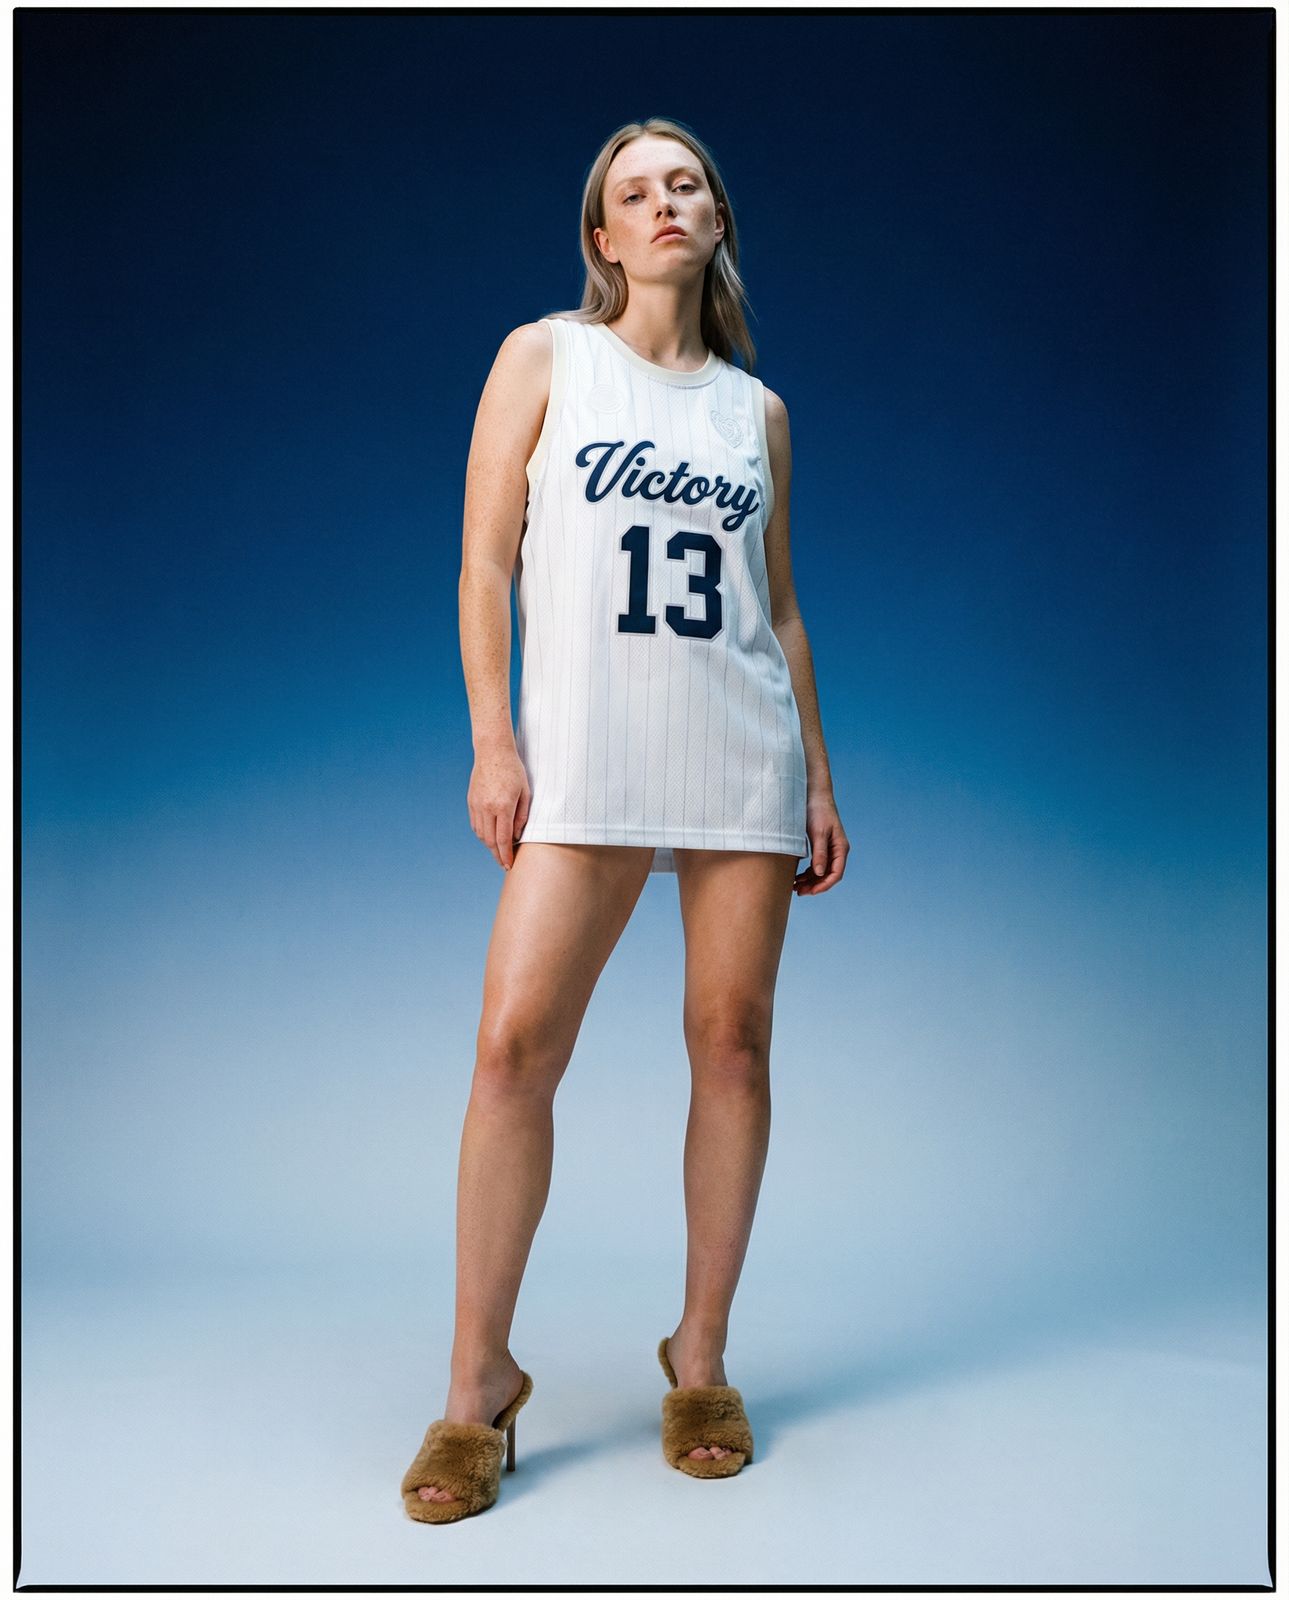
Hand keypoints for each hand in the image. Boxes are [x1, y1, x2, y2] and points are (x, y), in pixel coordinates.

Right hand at [468, 745, 530, 870]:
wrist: (492, 751)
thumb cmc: (513, 770)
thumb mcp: (525, 792)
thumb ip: (522, 816)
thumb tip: (516, 836)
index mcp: (502, 806)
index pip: (503, 839)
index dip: (506, 855)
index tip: (509, 866)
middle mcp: (487, 808)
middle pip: (490, 840)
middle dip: (497, 855)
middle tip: (504, 864)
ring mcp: (476, 805)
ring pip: (481, 834)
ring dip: (490, 846)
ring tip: (499, 851)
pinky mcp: (471, 801)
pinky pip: (475, 824)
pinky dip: (482, 834)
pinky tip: (490, 837)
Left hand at [793, 791, 848, 894]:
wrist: (814, 794)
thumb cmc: (818, 810)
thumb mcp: (818, 832)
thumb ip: (820, 853)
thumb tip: (820, 873)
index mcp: (841, 848)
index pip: (836, 873)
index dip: (824, 885)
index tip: (810, 892)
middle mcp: (837, 850)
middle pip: (828, 875)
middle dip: (815, 886)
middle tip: (799, 892)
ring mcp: (829, 849)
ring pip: (821, 872)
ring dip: (810, 881)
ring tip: (795, 887)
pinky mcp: (820, 846)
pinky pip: (816, 864)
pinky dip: (807, 872)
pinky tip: (797, 876)